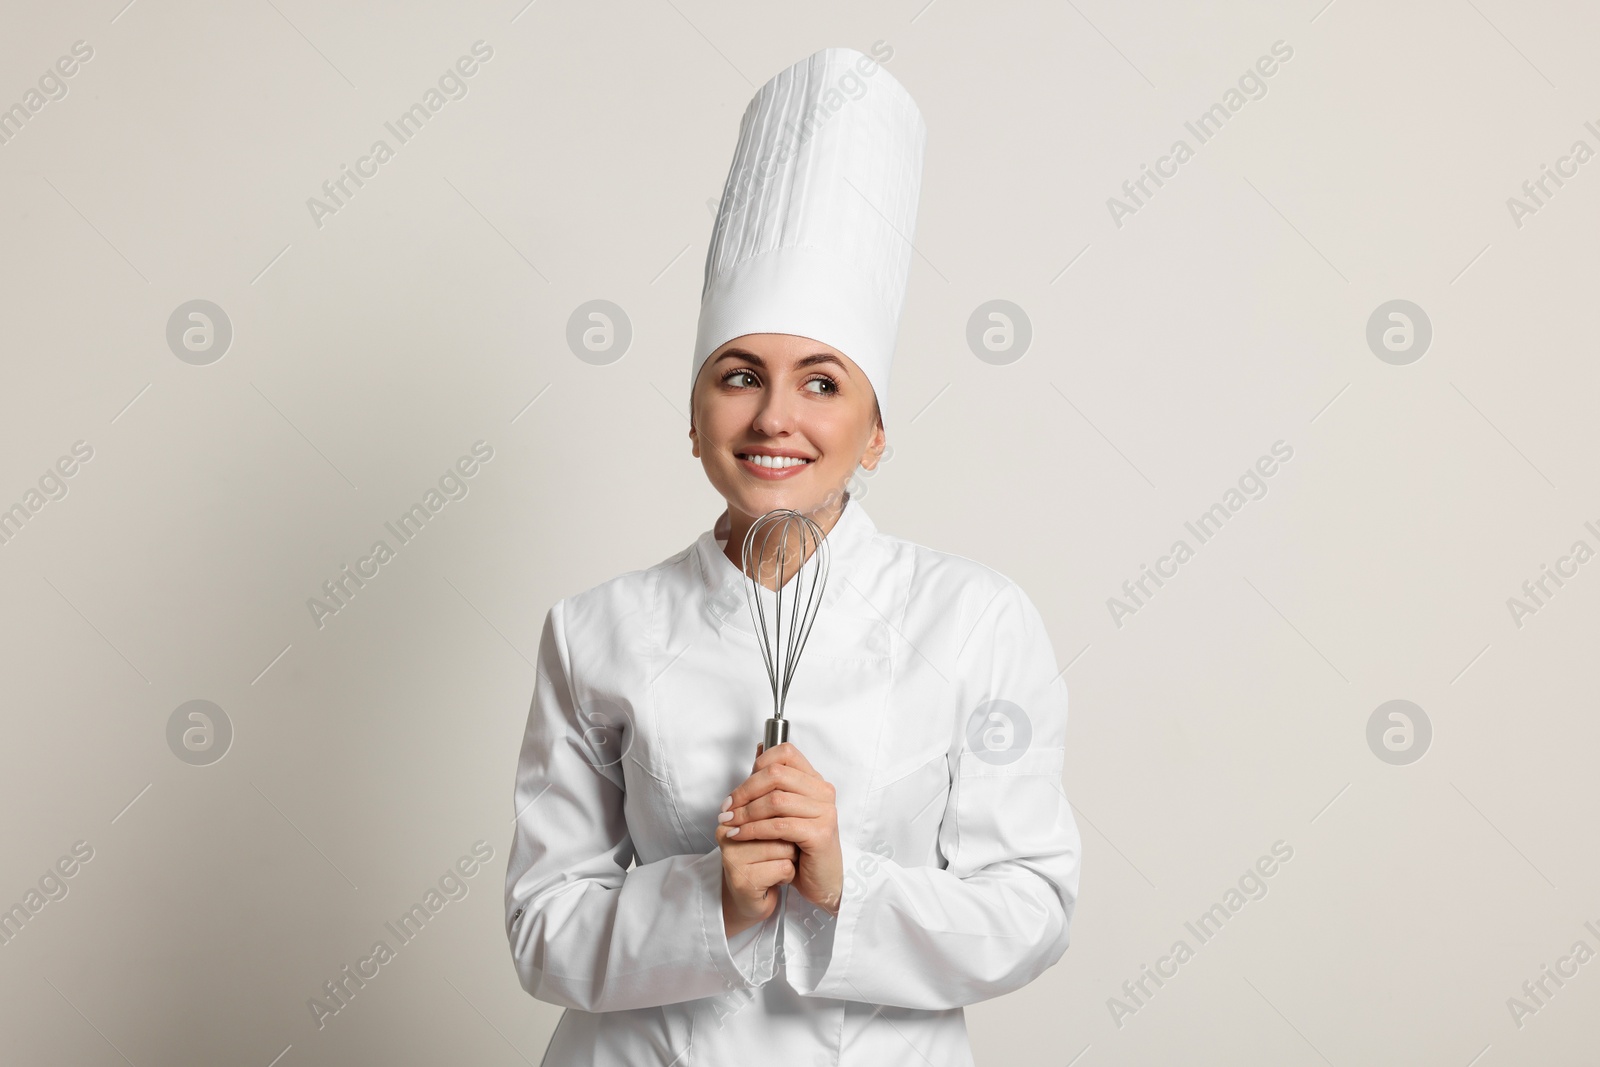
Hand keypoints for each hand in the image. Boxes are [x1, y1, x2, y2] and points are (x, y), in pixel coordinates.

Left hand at [719, 742, 842, 914]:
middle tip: (726, 809)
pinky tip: (739, 835)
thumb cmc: (802, 846)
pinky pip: (778, 826)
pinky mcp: (819, 834)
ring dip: (745, 813)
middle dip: (744, 791)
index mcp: (815, 780)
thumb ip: (775, 783)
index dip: (757, 765)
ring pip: (775, 800)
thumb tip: (758, 749)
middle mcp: (823, 792)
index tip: (738, 790)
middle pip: (776, 775)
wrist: (822, 881)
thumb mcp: (786, 810)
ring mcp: (824, 812)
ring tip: (729, 824)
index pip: (785, 753)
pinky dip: (753, 830)